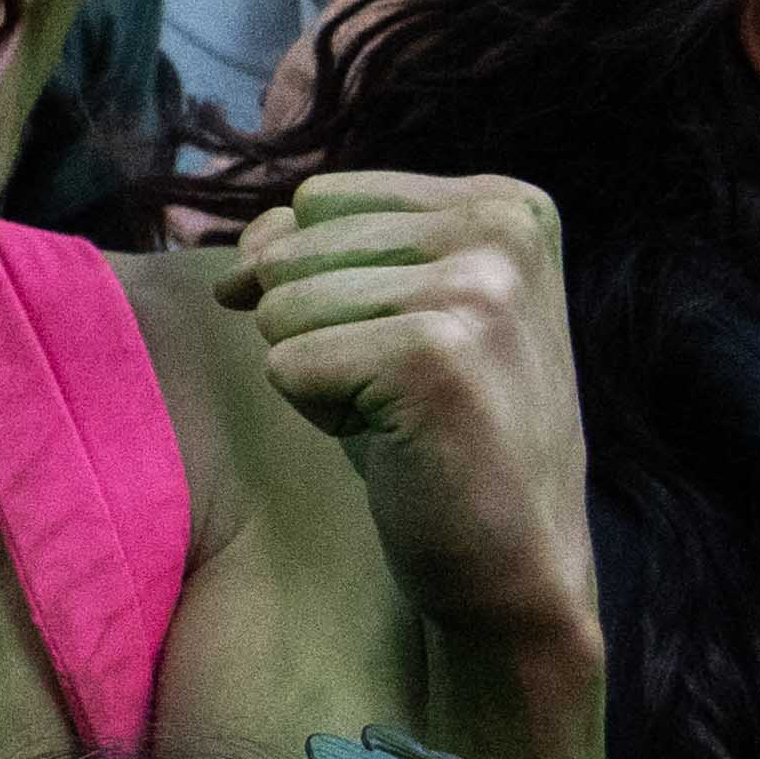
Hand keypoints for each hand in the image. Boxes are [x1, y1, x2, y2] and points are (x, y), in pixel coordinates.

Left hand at [216, 165, 596, 688]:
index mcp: (504, 203)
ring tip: (399, 412)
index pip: (316, 201)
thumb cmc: (434, 433)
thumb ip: (320, 248)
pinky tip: (395, 439)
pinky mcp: (437, 355)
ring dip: (319, 374)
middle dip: (314, 330)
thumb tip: (251, 239)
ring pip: (282, 306)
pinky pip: (288, 363)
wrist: (508, 558)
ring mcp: (478, 288)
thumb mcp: (384, 313)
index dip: (317, 283)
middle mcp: (501, 229)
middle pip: (291, 248)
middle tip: (399, 390)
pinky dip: (321, 414)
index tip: (398, 344)